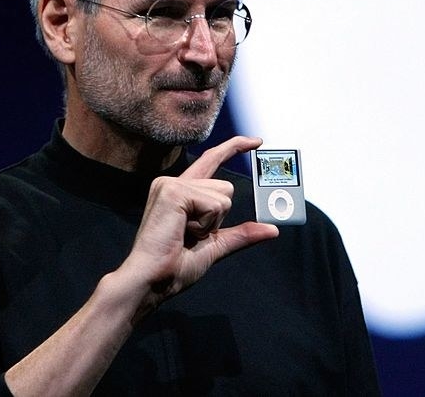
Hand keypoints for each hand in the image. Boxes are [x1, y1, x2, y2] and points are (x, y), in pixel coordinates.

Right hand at [121, 136, 278, 319]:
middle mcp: (174, 182)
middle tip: (191, 235)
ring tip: (184, 235)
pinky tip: (183, 232)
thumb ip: (241, 234)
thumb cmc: (174, 267)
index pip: (212, 160)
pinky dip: (206, 225)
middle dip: (218, 218)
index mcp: (181, 192)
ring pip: (223, 195)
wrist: (153, 282)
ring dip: (212, 223)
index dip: (235, 147)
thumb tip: (272, 230)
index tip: (257, 141)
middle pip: (226, 187)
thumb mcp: (216, 246)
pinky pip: (214, 204)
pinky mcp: (173, 191)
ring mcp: (171, 184)